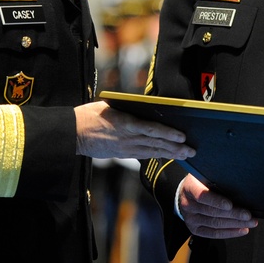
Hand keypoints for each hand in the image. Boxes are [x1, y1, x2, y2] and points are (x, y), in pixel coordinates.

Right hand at [75, 100, 194, 159]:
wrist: (72, 133)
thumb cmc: (90, 115)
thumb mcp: (111, 106)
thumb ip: (130, 110)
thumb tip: (149, 109)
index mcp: (125, 123)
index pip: (152, 129)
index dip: (168, 134)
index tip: (182, 136)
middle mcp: (127, 138)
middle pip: (156, 143)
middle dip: (175, 148)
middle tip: (191, 151)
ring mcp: (124, 148)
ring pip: (152, 151)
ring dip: (170, 154)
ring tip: (184, 156)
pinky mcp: (121, 154)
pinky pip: (142, 154)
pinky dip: (156, 154)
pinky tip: (167, 155)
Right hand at [178, 174, 256, 238]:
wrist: (185, 194)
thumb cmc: (200, 183)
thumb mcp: (204, 175)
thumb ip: (216, 179)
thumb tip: (237, 182)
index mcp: (190, 188)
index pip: (202, 195)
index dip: (217, 201)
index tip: (230, 205)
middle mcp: (188, 205)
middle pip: (212, 212)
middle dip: (233, 214)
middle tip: (248, 215)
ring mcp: (191, 219)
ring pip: (215, 224)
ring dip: (235, 224)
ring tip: (250, 222)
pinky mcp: (195, 229)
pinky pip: (214, 233)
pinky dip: (230, 232)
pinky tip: (241, 230)